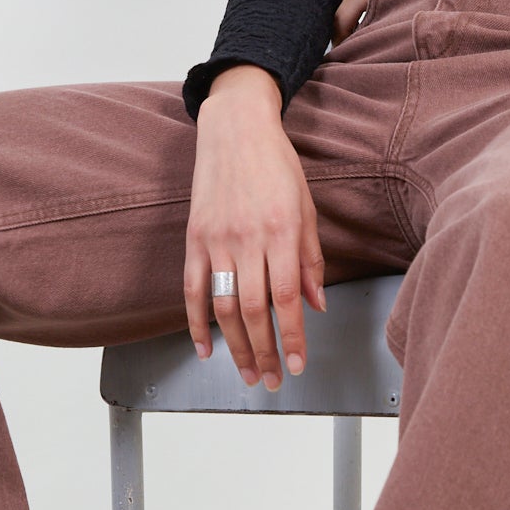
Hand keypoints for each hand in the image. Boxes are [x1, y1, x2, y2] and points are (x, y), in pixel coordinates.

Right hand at [183, 69, 325, 389]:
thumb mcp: (307, 208)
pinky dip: (195, 324)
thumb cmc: (277, 165)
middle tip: (270, 380)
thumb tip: (316, 305)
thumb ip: (311, 260)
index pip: (286, 298)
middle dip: (263, 353)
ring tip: (245, 373)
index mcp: (281, 231)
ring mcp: (216, 240)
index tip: (296, 366)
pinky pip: (193, 289)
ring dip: (235, 347)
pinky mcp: (195, 238)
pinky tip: (205, 348)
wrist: (235, 128)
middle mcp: (247, 239)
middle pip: (253, 310)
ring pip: (222, 307)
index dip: (292, 337)